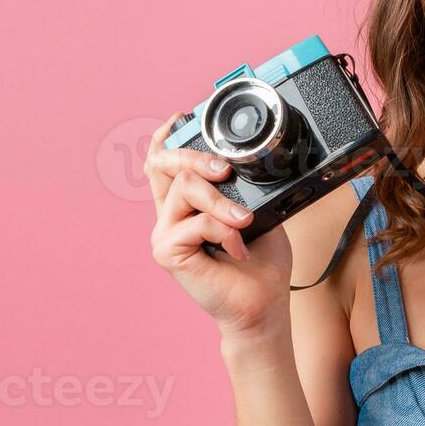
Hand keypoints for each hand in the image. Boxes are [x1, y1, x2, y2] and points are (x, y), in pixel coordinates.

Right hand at [145, 114, 293, 339]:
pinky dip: (223, 231)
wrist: (262, 308)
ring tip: (244, 223)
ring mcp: (164, 234)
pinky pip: (195, 222)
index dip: (166, 138)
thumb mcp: (258, 213)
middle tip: (224, 169)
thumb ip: (241, 188)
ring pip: (184, 189)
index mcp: (186, 205)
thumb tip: (241, 163)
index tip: (180, 117)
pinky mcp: (166, 252)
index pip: (162, 164)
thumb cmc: (261, 264)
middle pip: (165, 165)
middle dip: (196, 156)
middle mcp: (169, 216)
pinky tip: (237, 249)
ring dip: (221, 202)